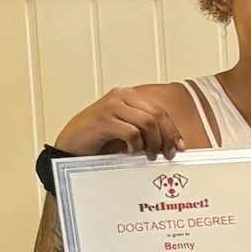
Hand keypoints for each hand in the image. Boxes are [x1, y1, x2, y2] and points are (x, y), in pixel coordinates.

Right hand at [53, 89, 185, 157]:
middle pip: (157, 115)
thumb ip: (146, 131)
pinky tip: (132, 152)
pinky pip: (131, 132)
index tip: (179, 147)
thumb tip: (172, 144)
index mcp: (128, 96)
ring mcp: (111, 106)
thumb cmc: (98, 139)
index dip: (173, 130)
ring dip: (153, 142)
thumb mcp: (127, 132)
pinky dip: (136, 145)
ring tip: (149, 155)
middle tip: (167, 154)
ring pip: (147, 122)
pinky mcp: (103, 120)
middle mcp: (121, 96)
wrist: (71, 145)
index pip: (160, 110)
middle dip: (167, 137)